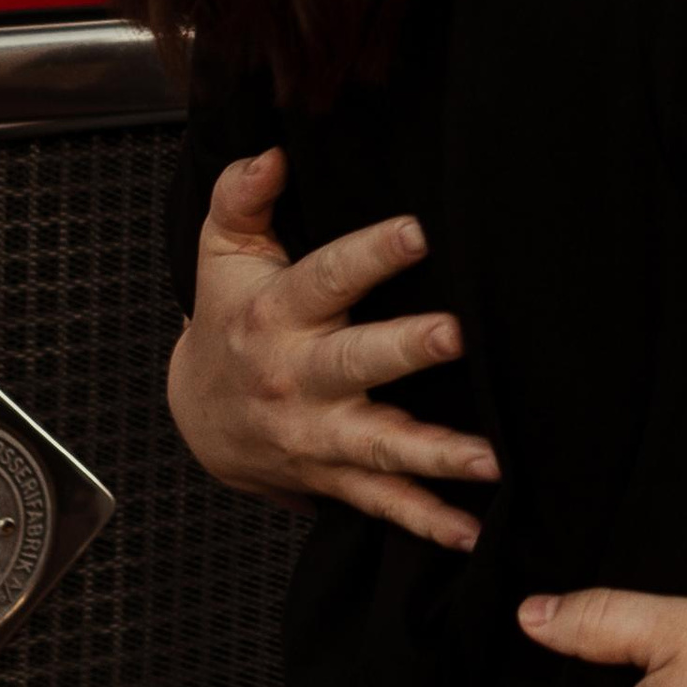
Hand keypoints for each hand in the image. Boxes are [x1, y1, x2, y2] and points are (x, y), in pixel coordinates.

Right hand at [167, 149, 497, 550]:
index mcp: (277, 314)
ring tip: (489, 458)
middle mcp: (297, 377)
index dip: (370, 253)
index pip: (326, 277)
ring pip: (377, 446)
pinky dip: (425, 522)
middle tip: (455, 335)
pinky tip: (471, 532)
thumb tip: (271, 155)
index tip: (418, 231)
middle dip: (406, 351)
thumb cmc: (227, 314)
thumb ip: (243, 195)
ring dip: (434, 454)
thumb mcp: (222, 251)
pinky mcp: (331, 476)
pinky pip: (380, 504)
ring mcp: (316, 435)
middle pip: (354, 362)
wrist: (197, 413)